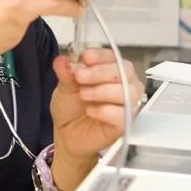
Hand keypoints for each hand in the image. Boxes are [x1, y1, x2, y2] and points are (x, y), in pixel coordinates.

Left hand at [49, 48, 144, 190]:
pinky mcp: (125, 123)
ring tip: (84, 95)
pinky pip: (124, 114)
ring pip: (127, 91)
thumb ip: (65, 74)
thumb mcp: (64, 88)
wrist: (67, 135)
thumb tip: (63, 61)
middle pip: (124, 71)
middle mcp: (123, 85)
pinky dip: (106, 111)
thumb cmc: (71, 110)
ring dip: (103, 91)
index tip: (85, 56)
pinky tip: (91, 111)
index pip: (113, 56)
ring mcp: (127, 104)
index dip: (100, 55)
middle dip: (100, 72)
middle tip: (80, 76)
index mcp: (110, 71)